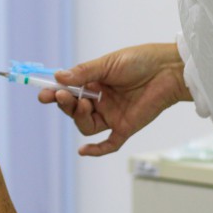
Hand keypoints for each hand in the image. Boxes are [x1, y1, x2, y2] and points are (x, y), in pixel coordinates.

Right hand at [38, 43, 190, 155]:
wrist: (169, 70)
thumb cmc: (140, 61)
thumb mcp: (108, 63)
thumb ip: (84, 72)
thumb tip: (58, 77)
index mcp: (94, 83)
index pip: (69, 90)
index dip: (55, 93)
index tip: (43, 93)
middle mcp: (101, 100)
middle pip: (74, 110)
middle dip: (65, 103)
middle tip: (62, 95)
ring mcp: (112, 115)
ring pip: (86, 125)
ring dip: (79, 117)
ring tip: (84, 104)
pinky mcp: (125, 127)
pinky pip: (108, 143)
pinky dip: (96, 150)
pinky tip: (82, 151)